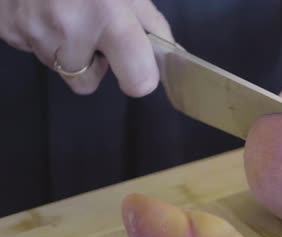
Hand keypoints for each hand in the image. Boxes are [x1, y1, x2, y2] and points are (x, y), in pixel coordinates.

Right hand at [0, 0, 172, 96]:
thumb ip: (151, 24)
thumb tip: (166, 56)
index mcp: (111, 20)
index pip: (138, 82)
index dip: (140, 77)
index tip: (138, 66)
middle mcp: (71, 32)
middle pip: (87, 83)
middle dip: (93, 65)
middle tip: (94, 31)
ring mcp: (35, 33)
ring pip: (59, 67)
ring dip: (66, 49)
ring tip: (67, 12)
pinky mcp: (10, 30)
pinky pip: (33, 50)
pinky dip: (42, 36)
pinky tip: (44, 9)